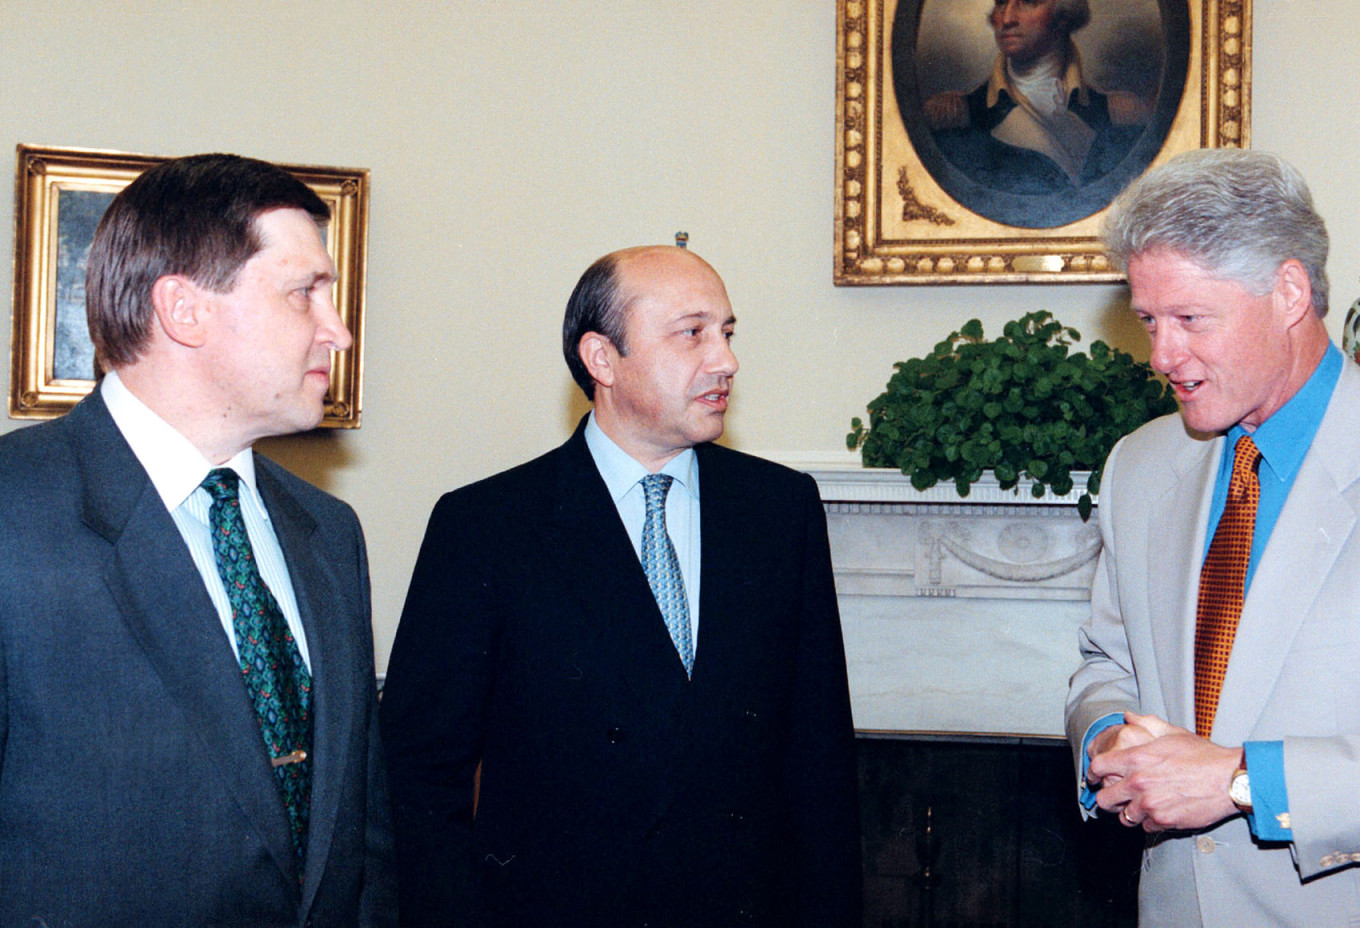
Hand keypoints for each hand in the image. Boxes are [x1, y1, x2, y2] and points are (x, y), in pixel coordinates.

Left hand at [1090, 712, 1239, 831]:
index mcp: (1137, 758)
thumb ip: (1147, 724)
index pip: (1098, 767)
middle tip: (1115, 797)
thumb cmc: (1203, 756)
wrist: (1229, 779)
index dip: (1094, 772)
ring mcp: (1150, 804)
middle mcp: (1139, 783)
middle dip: (1108, 798)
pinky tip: (1158, 812)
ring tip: (1138, 806)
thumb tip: (1129, 717)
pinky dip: (1150, 822)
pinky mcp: (1164, 821)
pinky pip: (1146, 827)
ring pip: (1124, 817)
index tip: (1096, 776)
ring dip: (1129, 812)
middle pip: (1104, 799)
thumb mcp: (1173, 733)